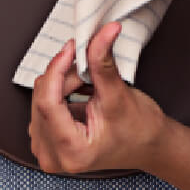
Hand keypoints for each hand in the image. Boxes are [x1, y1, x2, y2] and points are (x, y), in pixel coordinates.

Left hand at [29, 24, 167, 173]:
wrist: (149, 147)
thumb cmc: (139, 130)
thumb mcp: (119, 94)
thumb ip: (103, 63)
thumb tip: (103, 32)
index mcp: (71, 151)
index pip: (47, 103)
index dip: (57, 70)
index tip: (71, 48)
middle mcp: (52, 157)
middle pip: (42, 101)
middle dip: (64, 78)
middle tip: (90, 70)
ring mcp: (46, 152)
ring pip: (40, 101)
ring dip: (63, 85)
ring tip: (90, 86)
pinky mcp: (45, 143)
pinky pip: (42, 108)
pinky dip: (60, 94)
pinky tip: (80, 95)